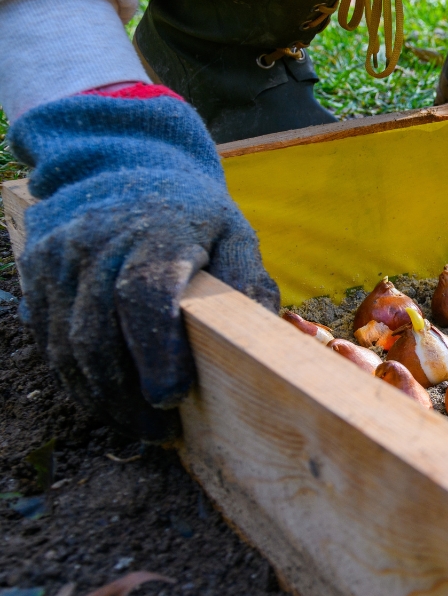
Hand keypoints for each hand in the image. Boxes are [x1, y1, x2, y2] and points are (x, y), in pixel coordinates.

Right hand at [10, 89, 278, 439]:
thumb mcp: (234, 233)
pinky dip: (74, 376)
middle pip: (98, 334)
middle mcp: (98, 244)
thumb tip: (264, 331)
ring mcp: (60, 257)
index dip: (155, 352)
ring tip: (136, 425)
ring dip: (99, 395)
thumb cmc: (192, 213)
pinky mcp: (36, 270)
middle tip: (159, 432)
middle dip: (127, 394)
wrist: (123, 163)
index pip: (145, 297)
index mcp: (157, 235)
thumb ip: (247, 280)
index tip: (171, 398)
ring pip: (67, 344)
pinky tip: (105, 398)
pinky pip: (48, 336)